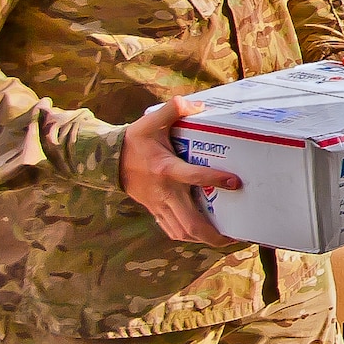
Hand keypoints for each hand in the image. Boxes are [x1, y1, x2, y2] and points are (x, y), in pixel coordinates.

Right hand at [122, 97, 238, 246]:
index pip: (193, 177)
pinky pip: (172, 230)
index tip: (235, 181)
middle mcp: (164, 192)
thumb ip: (173, 109)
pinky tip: (203, 234)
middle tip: (235, 235)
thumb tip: (197, 105)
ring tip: (225, 238)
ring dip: (204, 239)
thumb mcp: (150, 121)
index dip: (215, 180)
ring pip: (182, 232)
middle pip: (190, 222)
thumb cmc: (133, 141)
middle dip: (214, 234)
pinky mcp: (155, 211)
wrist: (108, 161)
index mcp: (166, 169)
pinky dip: (188, 236)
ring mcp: (159, 205)